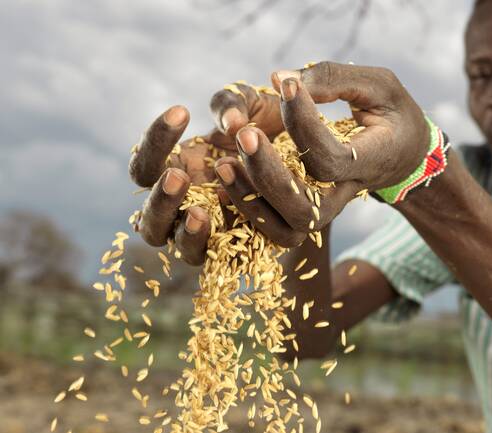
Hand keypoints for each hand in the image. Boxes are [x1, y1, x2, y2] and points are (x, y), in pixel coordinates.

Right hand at [128, 83, 282, 264]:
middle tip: (178, 175)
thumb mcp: (250, 106)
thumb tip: (233, 124)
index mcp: (173, 173)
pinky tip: (228, 225)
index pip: (145, 167)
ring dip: (186, 231)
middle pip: (148, 220)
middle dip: (160, 200)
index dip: (155, 142)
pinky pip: (220, 258)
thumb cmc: (268, 128)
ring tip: (199, 213)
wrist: (307, 160)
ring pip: (180, 246)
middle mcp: (184, 209)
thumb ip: (232, 105)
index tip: (182, 111)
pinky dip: (221, 244)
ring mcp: (209, 234)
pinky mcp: (238, 252)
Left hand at [215, 61, 429, 247]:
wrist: (405, 155)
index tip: (286, 85)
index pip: (329, 157)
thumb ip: (334, 79)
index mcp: (371, 163)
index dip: (303, 123)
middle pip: (305, 207)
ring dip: (251, 198)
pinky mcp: (309, 210)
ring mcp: (328, 208)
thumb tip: (280, 78)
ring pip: (288, 226)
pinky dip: (247, 207)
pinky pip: (276, 227)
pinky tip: (226, 175)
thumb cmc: (393, 114)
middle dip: (269, 175)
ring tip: (224, 163)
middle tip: (245, 134)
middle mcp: (348, 194)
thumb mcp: (379, 86)